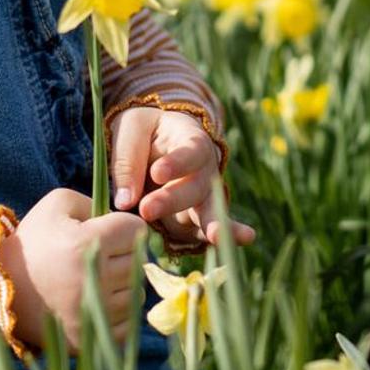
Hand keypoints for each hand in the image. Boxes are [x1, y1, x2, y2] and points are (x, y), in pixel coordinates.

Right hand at [0, 188, 149, 354]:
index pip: (136, 230)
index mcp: (87, 244)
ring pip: (135, 294)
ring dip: (122, 286)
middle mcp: (92, 280)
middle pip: (139, 263)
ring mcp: (89, 313)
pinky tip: (96, 303)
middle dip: (124, 255)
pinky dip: (116, 315)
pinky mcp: (84, 339)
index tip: (109, 232)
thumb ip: (96, 202)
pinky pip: (124, 325)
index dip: (124, 227)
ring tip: (96, 280)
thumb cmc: (32, 241)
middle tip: (100, 257)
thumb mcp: (57, 204)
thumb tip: (125, 223)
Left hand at [108, 106, 256, 249]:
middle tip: (147, 209)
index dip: (176, 163)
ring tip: (217, 235)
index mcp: (191, 140)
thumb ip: (127, 161)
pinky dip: (225, 238)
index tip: (157, 173)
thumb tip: (125, 201)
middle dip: (172, 199)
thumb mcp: (131, 130)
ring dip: (211, 224)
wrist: (152, 143)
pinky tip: (244, 240)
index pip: (189, 151)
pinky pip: (208, 231)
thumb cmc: (143, 131)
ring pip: (209, 211)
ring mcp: (205, 197)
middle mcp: (205, 170)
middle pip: (196, 186)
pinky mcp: (196, 220)